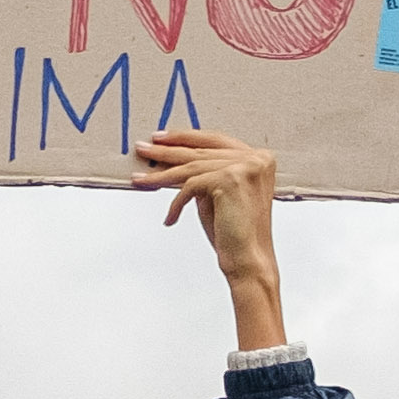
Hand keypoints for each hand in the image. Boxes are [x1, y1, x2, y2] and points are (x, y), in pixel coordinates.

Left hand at [133, 127, 282, 345]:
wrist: (248, 261)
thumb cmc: (232, 233)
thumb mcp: (217, 195)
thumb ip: (204, 173)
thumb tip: (171, 158)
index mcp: (259, 158)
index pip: (215, 140)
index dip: (186, 137)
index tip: (162, 139)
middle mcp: (256, 158)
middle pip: (201, 151)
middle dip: (167, 151)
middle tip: (142, 149)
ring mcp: (245, 166)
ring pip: (191, 167)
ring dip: (160, 176)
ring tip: (139, 179)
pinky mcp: (230, 179)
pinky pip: (191, 187)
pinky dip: (176, 204)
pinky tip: (169, 219)